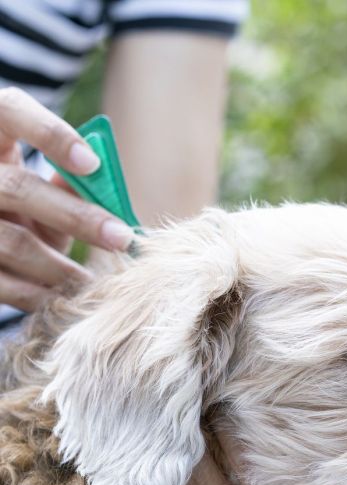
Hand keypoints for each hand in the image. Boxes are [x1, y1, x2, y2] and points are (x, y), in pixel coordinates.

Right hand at [0, 87, 134, 311]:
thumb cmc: (26, 213)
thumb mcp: (43, 193)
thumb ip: (70, 183)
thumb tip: (106, 180)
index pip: (9, 111)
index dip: (50, 134)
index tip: (93, 164)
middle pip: (18, 188)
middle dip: (78, 217)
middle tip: (123, 239)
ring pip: (14, 243)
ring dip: (63, 268)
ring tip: (96, 283)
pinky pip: (4, 284)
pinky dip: (41, 296)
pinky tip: (66, 300)